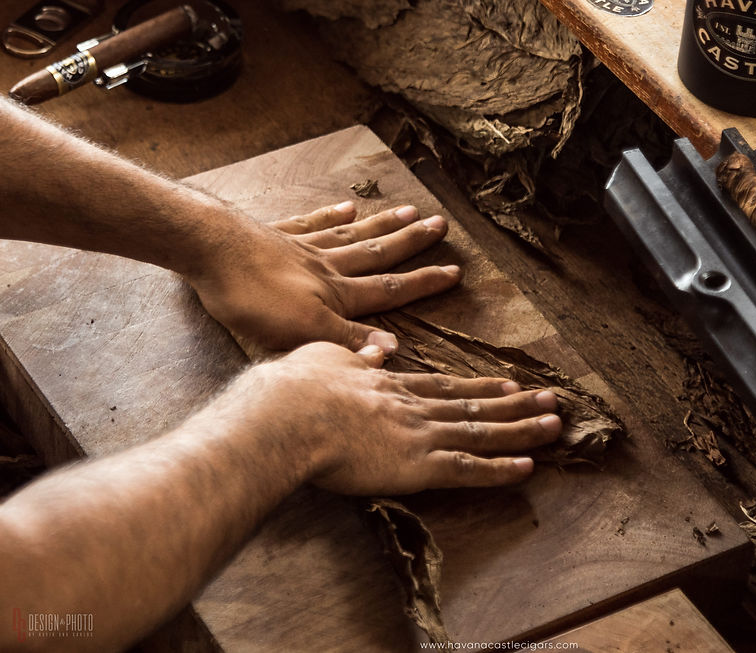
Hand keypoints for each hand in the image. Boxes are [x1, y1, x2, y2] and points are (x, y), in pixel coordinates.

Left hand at [187, 202, 460, 352]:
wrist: (208, 250)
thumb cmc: (251, 298)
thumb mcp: (301, 333)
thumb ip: (347, 342)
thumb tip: (393, 350)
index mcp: (336, 294)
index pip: (389, 291)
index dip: (422, 283)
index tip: (454, 272)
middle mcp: (327, 266)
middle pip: (377, 253)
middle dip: (411, 244)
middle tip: (441, 226)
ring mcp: (302, 247)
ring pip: (352, 235)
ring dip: (382, 225)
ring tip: (409, 211)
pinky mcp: (274, 235)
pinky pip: (312, 223)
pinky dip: (332, 215)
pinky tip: (347, 206)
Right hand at [234, 342, 561, 494]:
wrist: (289, 416)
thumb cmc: (295, 390)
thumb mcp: (326, 357)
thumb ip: (357, 356)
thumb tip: (376, 349)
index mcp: (392, 386)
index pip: (445, 387)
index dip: (480, 387)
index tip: (507, 384)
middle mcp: (415, 408)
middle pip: (474, 405)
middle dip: (515, 404)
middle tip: (550, 399)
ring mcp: (421, 436)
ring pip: (481, 433)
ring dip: (521, 430)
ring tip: (554, 424)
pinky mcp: (418, 467)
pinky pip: (468, 469)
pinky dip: (498, 469)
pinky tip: (527, 467)